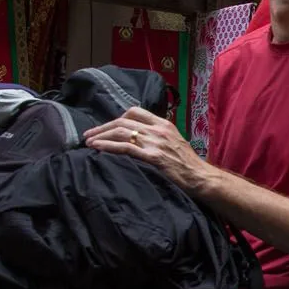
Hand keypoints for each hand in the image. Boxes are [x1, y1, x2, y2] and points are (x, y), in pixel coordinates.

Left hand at [84, 108, 212, 192]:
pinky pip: (125, 148)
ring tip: (87, 143)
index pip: (135, 111)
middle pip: (123, 120)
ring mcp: (156, 143)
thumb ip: (158, 136)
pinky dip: (107, 146)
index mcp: (164, 124)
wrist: (201, 177)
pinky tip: (97, 148)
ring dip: (100, 136)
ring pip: (121, 132)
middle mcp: (159, 130)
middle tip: (88, 135)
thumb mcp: (174, 142)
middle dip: (102, 127)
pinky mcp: (153, 157)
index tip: (106, 128)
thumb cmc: (188, 163)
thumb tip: (138, 136)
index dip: (116, 118)